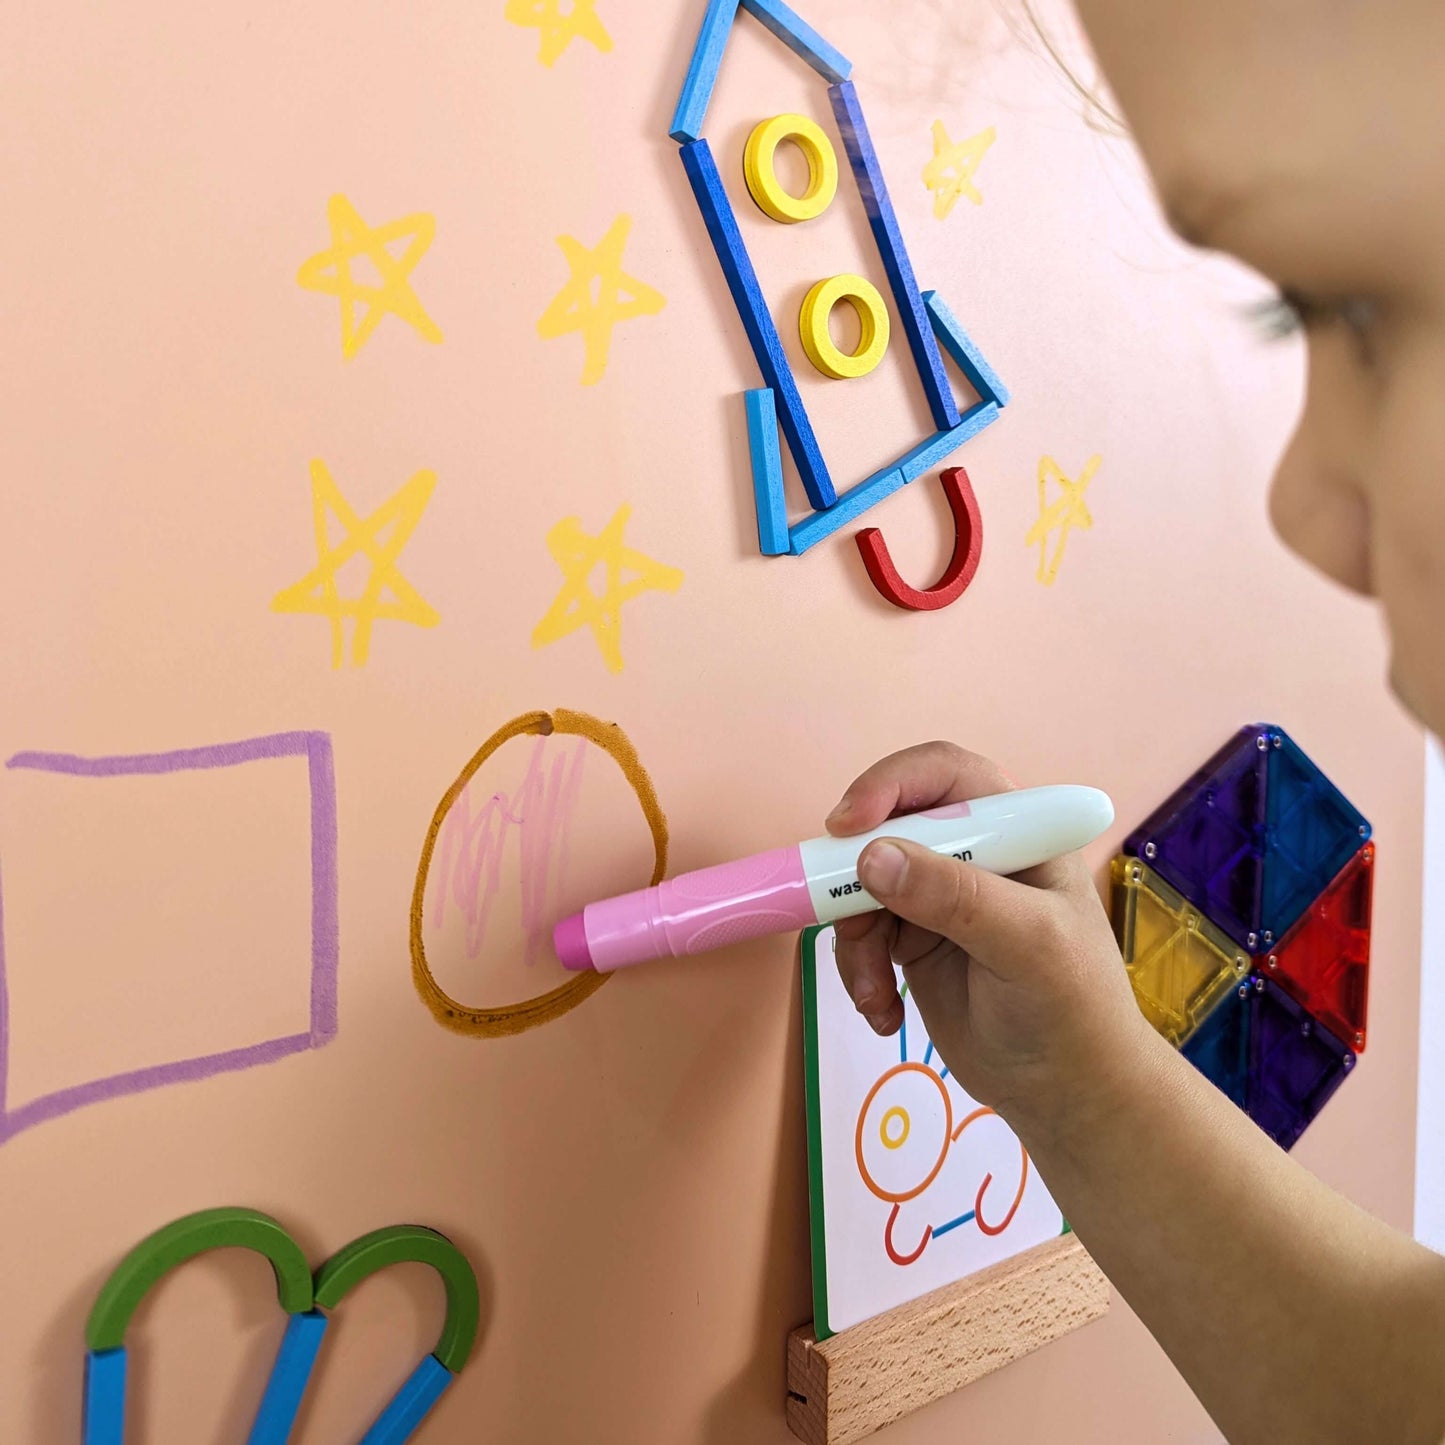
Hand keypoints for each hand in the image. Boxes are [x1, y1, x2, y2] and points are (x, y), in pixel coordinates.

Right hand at [827, 741, 1150, 1128]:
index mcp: (1017, 831)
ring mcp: (938, 896)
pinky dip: (857, 971)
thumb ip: (956, 897)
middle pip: (886, 826)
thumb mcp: (1027, 947)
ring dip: (854, 939)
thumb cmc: (1072, 1010)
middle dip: (855, 877)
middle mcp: (974, 851)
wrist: (1067, 1095)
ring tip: (876, 993)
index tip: (847, 826)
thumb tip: (871, 857)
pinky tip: (884, 1012)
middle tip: (847, 922)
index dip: (890, 785)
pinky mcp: (911, 939)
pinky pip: (857, 933)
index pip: (944, 774)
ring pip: (860, 885)